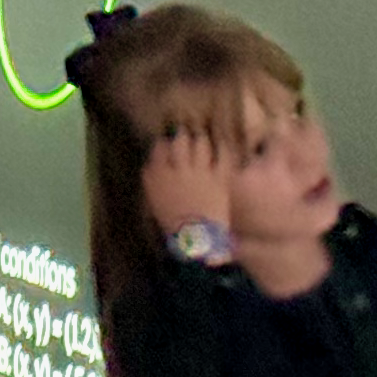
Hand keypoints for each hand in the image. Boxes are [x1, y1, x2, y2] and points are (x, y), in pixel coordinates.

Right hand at [142, 121, 231, 243]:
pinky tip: (223, 147)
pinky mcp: (219, 177)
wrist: (197, 242)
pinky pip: (222, 155)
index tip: (167, 142)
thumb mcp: (154, 202)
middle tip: (186, 133)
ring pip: (200, 143)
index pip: (159, 148)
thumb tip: (153, 164)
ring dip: (202, 140)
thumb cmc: (173, 226)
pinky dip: (223, 149)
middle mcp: (177, 169)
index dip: (164, 143)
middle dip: (183, 135)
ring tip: (203, 139)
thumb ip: (152, 180)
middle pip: (180, 140)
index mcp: (157, 176)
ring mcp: (200, 171)